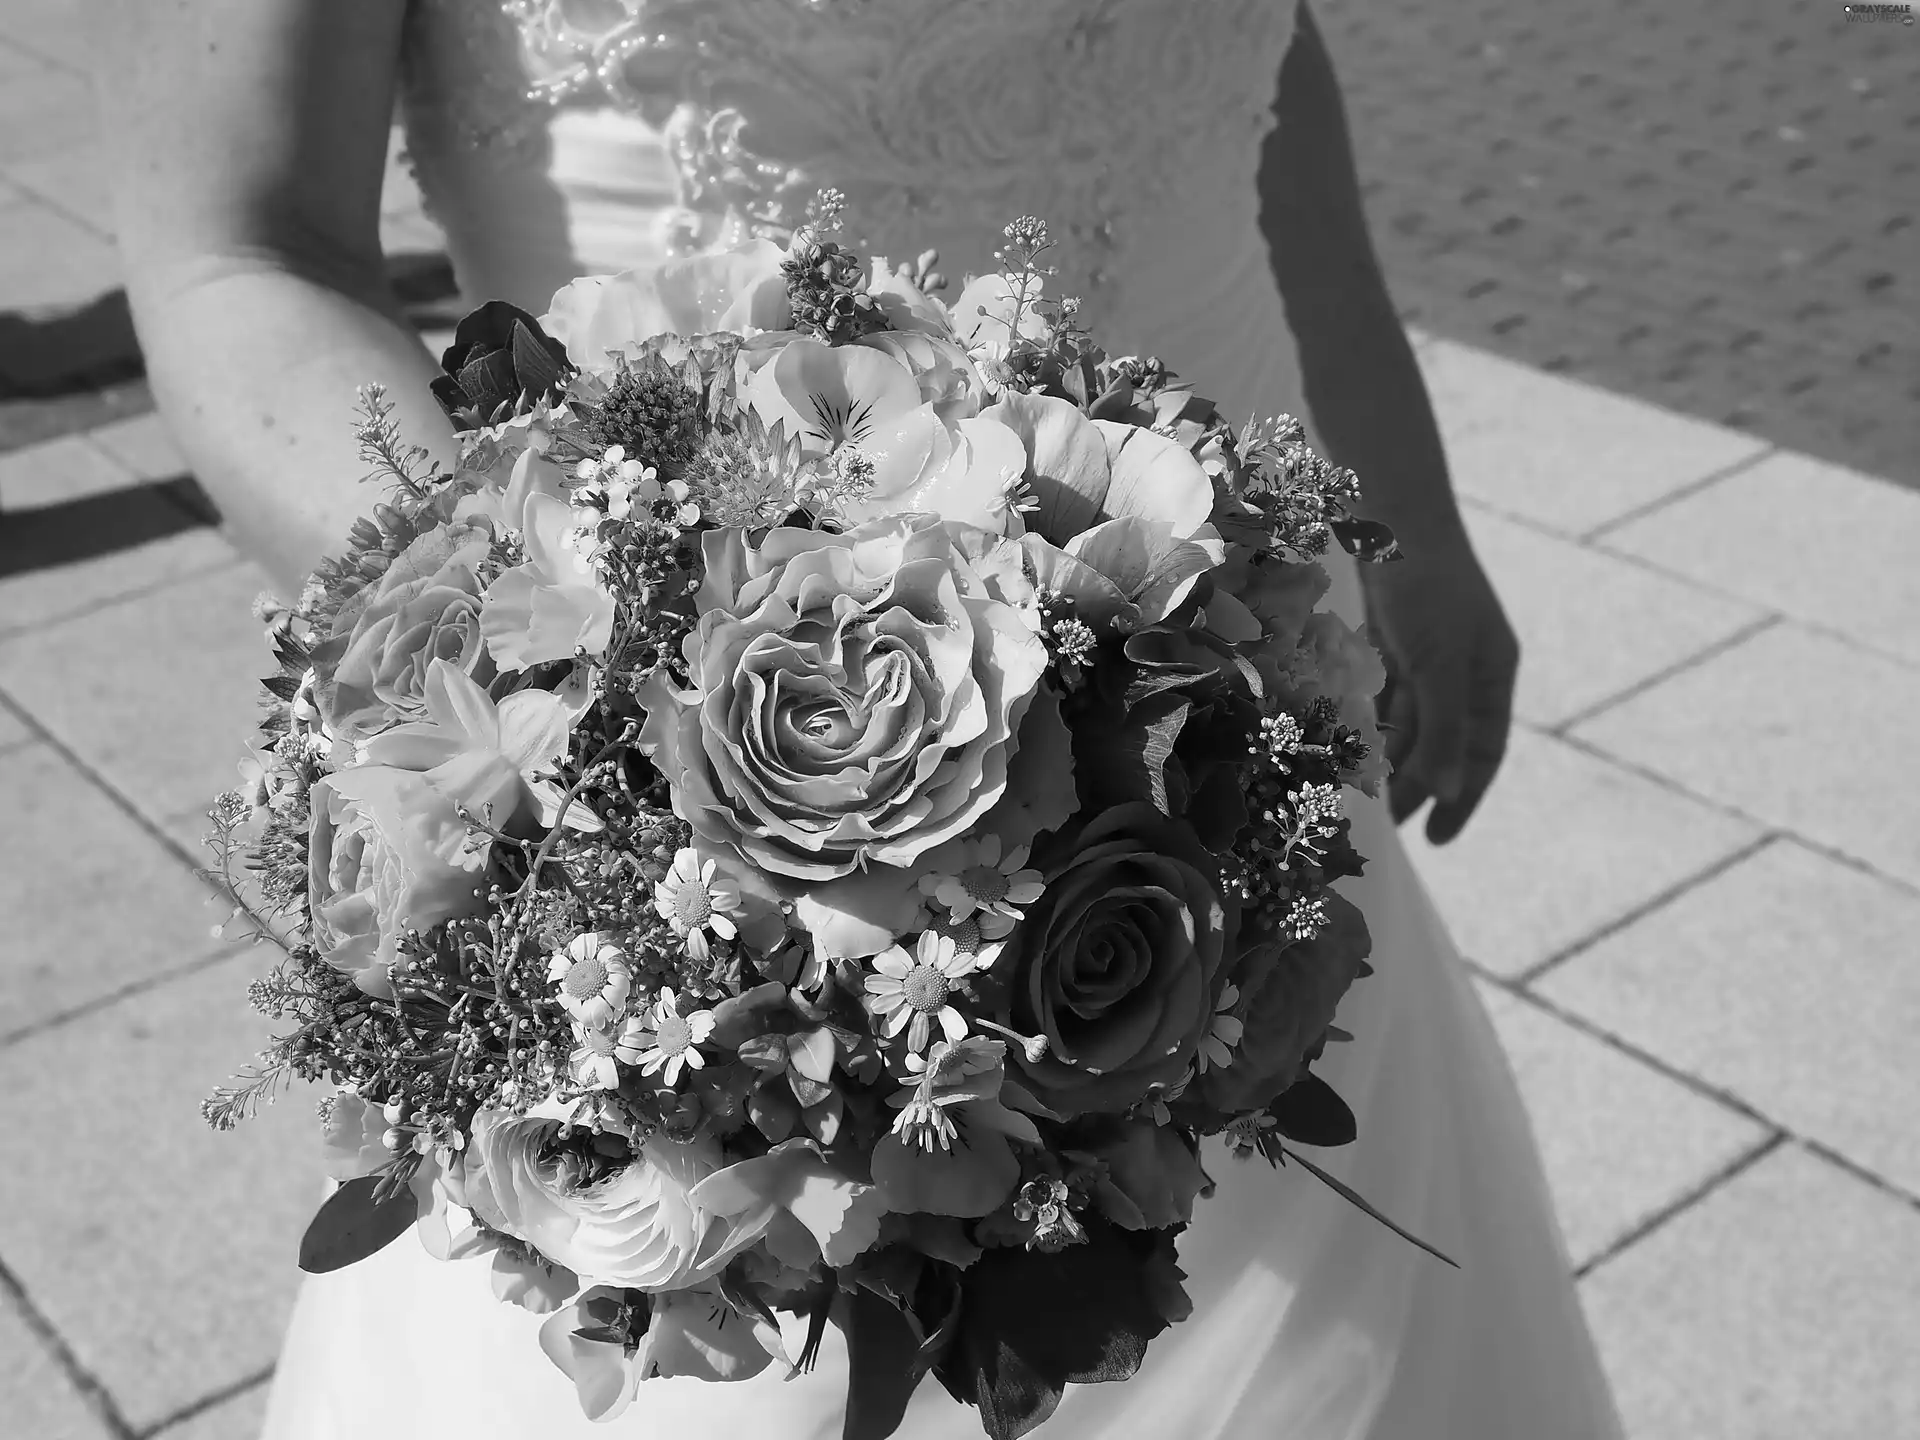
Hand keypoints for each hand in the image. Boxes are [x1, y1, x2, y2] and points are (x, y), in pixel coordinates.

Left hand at [1358, 532, 1517, 844]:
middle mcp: (1464, 670)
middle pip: (1441, 743)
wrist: (1391, 516)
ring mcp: (1428, 653)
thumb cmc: (1425, 589)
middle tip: (1382, 822)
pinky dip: (1366, 721)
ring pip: (1407, 722)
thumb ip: (1442, 730)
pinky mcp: (1392, 639)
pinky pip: (1382, 695)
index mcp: (1491, 677)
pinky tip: (1343, 745)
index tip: (1436, 839)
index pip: (1481, 754)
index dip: (1461, 797)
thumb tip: (1446, 793)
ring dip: (1386, 756)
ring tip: (1359, 791)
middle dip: (1414, 783)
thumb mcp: (1437, 665)